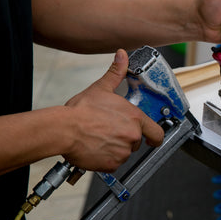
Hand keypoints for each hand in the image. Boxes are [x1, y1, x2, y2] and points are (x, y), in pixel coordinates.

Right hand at [62, 49, 163, 171]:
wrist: (63, 129)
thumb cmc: (81, 111)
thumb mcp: (102, 88)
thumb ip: (116, 72)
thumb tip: (122, 55)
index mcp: (135, 118)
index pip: (157, 133)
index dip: (154, 137)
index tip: (151, 138)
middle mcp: (132, 136)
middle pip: (136, 142)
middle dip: (125, 138)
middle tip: (109, 131)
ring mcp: (123, 152)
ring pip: (124, 153)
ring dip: (115, 148)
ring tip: (100, 138)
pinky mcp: (112, 164)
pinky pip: (113, 164)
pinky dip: (106, 159)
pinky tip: (96, 148)